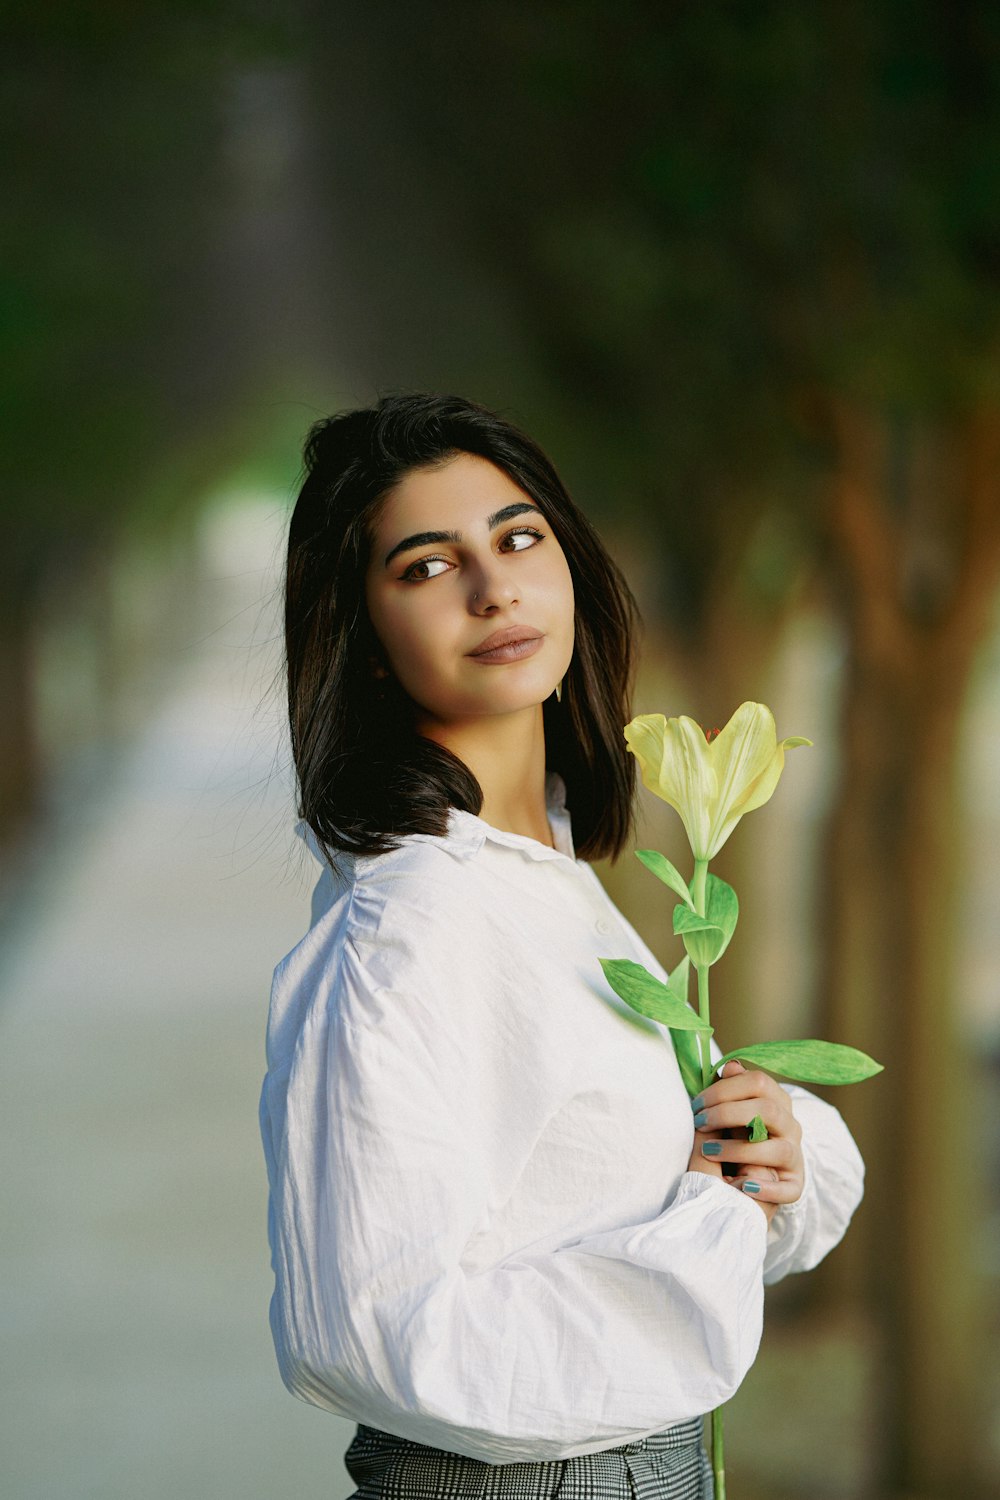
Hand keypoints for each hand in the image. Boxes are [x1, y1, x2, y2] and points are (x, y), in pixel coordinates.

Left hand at [686, 1059, 804, 1224]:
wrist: (749, 1178)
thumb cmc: (737, 1136)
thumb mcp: (733, 1110)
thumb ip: (731, 1090)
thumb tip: (730, 1065)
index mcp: (777, 1102)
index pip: (758, 1082)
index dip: (725, 1089)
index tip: (697, 1104)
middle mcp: (790, 1126)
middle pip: (768, 1110)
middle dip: (728, 1114)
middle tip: (700, 1123)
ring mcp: (794, 1156)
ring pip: (778, 1149)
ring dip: (740, 1150)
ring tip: (709, 1151)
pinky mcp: (794, 1185)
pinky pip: (789, 1190)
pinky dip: (767, 1189)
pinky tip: (742, 1186)